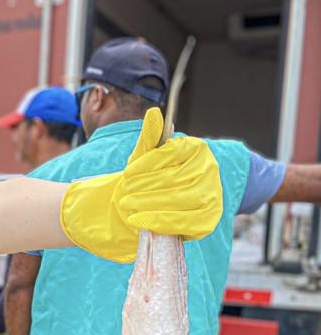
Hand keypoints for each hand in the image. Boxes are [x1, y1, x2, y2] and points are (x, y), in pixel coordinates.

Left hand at [60, 108, 222, 262]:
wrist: (165, 203)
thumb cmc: (154, 176)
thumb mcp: (147, 157)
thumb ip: (149, 137)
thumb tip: (153, 113)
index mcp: (196, 148)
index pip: (171, 153)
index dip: (146, 164)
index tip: (126, 174)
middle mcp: (209, 169)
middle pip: (173, 178)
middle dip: (143, 186)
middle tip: (122, 191)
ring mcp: (212, 195)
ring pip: (179, 199)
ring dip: (148, 203)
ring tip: (126, 204)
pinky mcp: (209, 220)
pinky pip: (184, 221)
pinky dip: (158, 221)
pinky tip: (138, 220)